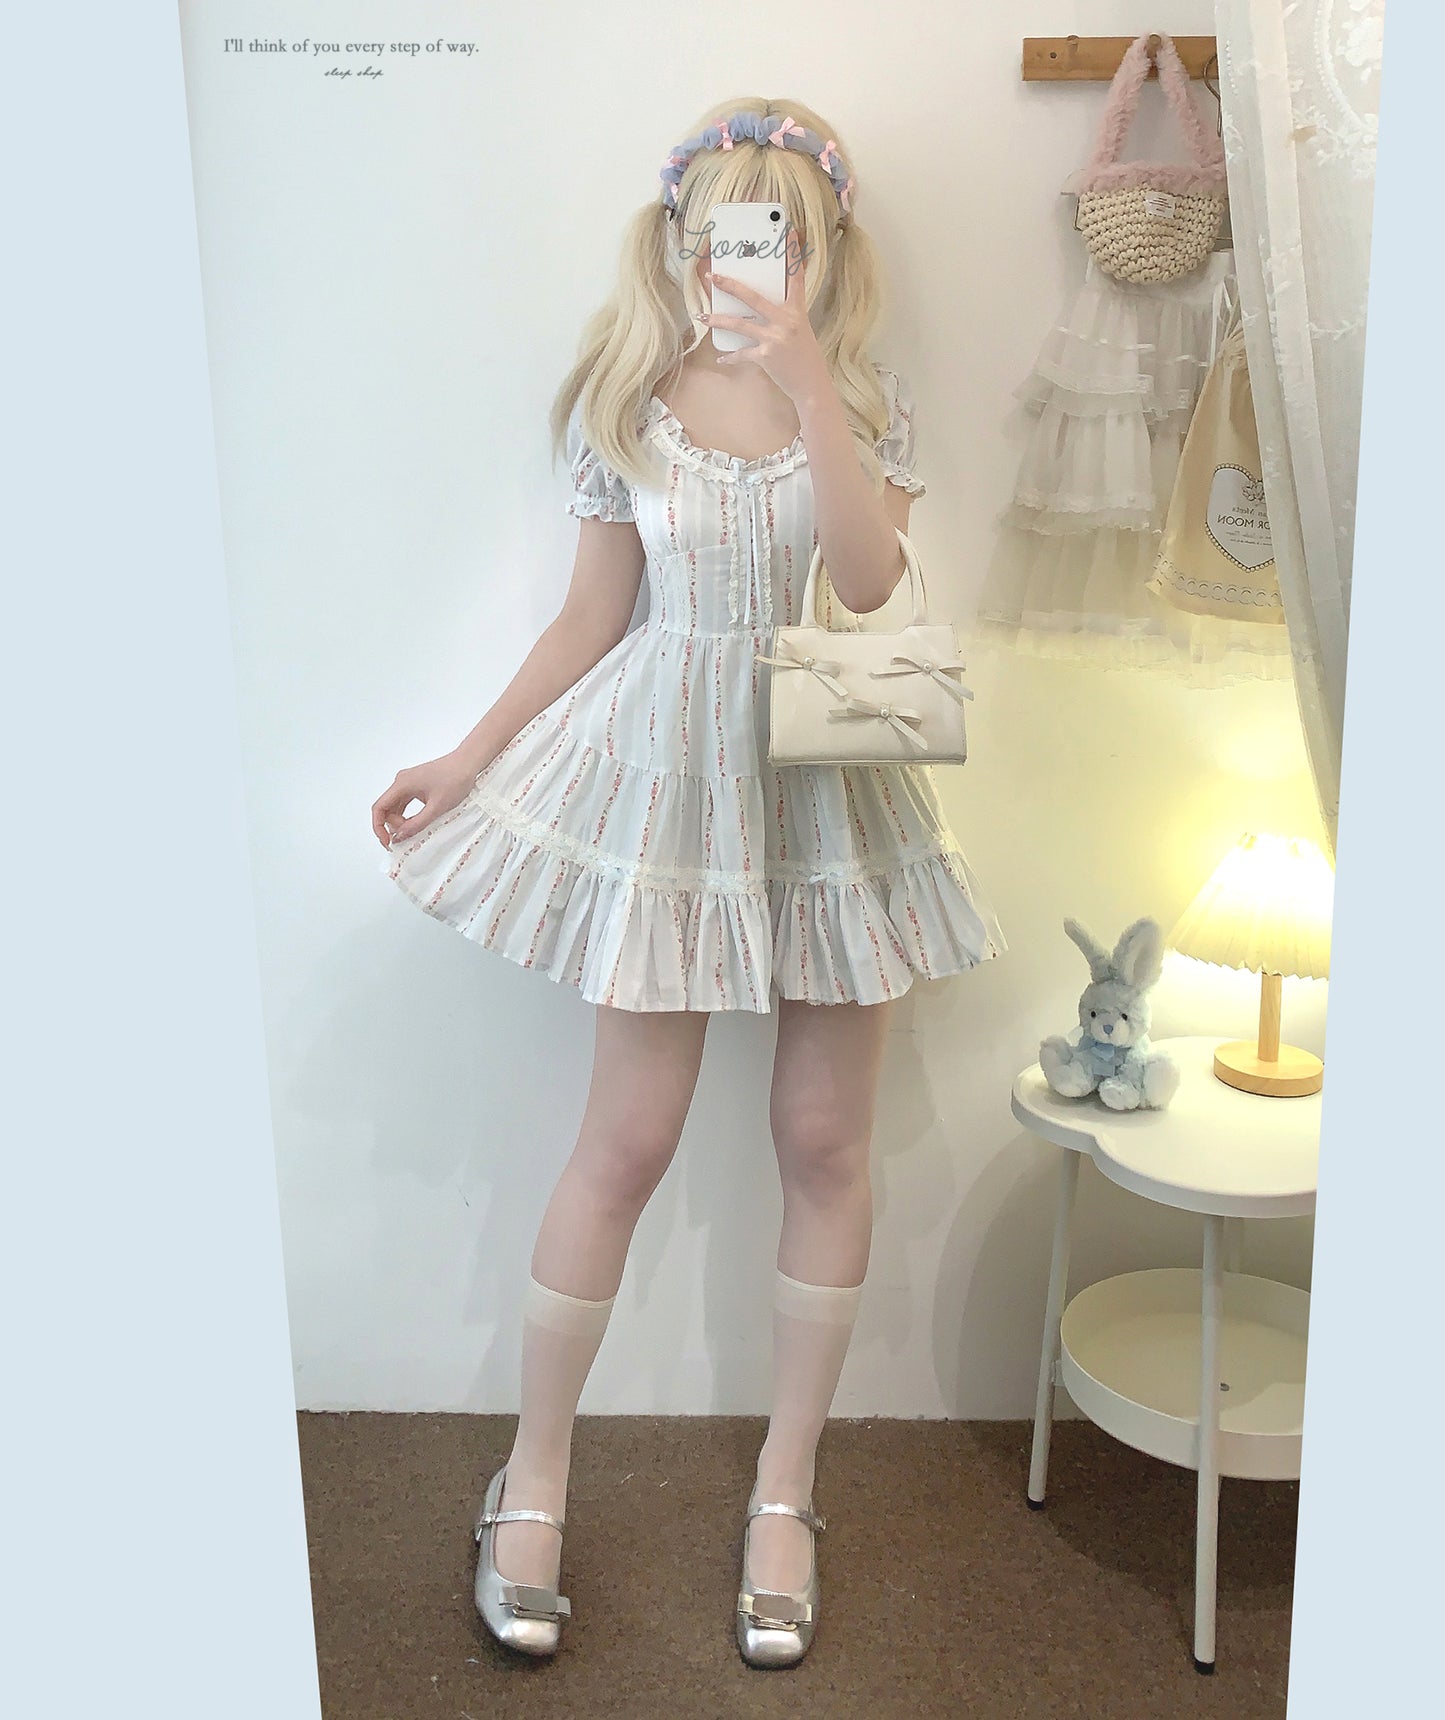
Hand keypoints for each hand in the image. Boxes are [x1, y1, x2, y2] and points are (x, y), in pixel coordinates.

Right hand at [371, 751, 479, 847]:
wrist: (467, 763)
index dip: (379, 827)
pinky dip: (406, 814)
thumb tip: (400, 836)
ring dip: (399, 821)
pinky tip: (415, 822)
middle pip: (386, 808)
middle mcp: (401, 782)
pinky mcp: (415, 784)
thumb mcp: (436, 807)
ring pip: (395, 806)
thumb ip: (417, 823)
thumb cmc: (455, 779)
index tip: (387, 841)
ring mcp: (408, 782)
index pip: (379, 808)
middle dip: (392, 825)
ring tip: (412, 832)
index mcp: (402, 784)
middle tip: (406, 836)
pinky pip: (404, 802)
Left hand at [703, 251, 832, 408]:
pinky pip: (742, 353)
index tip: (788, 233)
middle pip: (753, 297)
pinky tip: (721, 359)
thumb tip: (763, 308)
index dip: (792, 253)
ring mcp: (774, 338)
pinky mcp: (765, 356)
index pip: (795, 277)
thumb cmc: (805, 357)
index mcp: (797, 311)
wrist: (811, 385)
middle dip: (731, 286)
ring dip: (718, 320)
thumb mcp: (801, 330)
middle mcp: (785, 321)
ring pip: (740, 324)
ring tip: (702, 316)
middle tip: (714, 275)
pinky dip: (730, 357)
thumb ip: (784, 316)